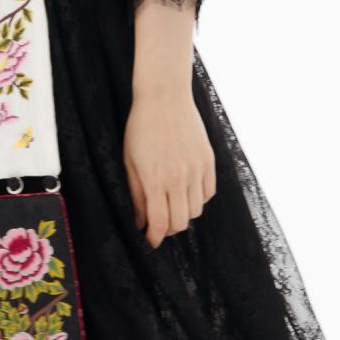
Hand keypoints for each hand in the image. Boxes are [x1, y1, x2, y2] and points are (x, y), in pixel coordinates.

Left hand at [123, 83, 215, 247]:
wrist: (165, 98)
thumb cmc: (141, 128)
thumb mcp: (130, 162)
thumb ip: (136, 194)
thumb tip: (140, 222)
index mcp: (155, 180)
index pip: (160, 223)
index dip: (155, 238)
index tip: (151, 241)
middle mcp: (178, 178)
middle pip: (180, 222)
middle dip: (169, 229)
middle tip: (160, 224)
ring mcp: (196, 170)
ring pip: (196, 210)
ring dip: (183, 214)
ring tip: (172, 205)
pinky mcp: (208, 161)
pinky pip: (208, 193)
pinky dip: (198, 199)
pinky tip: (187, 191)